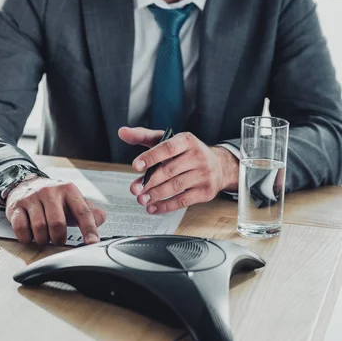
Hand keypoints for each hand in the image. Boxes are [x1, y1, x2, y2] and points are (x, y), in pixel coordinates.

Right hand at [5, 176, 105, 245]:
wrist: (25, 183)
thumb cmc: (53, 197)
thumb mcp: (73, 200)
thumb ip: (89, 211)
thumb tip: (100, 219)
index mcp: (68, 190)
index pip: (82, 212)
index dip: (89, 229)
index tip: (92, 243)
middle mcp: (50, 191)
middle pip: (57, 224)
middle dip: (59, 238)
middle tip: (58, 239)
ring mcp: (32, 198)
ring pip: (39, 229)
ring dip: (43, 239)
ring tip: (44, 236)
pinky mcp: (16, 206)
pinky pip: (21, 229)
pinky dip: (27, 237)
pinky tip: (30, 234)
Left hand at [118, 127, 238, 214]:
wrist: (219, 166)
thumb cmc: (184, 152)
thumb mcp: (166, 140)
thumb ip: (144, 136)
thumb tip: (122, 132)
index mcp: (187, 140)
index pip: (168, 148)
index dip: (151, 157)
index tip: (135, 166)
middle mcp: (198, 156)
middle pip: (170, 170)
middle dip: (149, 182)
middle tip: (134, 189)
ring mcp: (204, 174)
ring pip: (176, 187)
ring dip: (156, 195)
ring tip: (141, 199)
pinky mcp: (206, 191)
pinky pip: (183, 201)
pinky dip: (166, 206)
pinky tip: (152, 208)